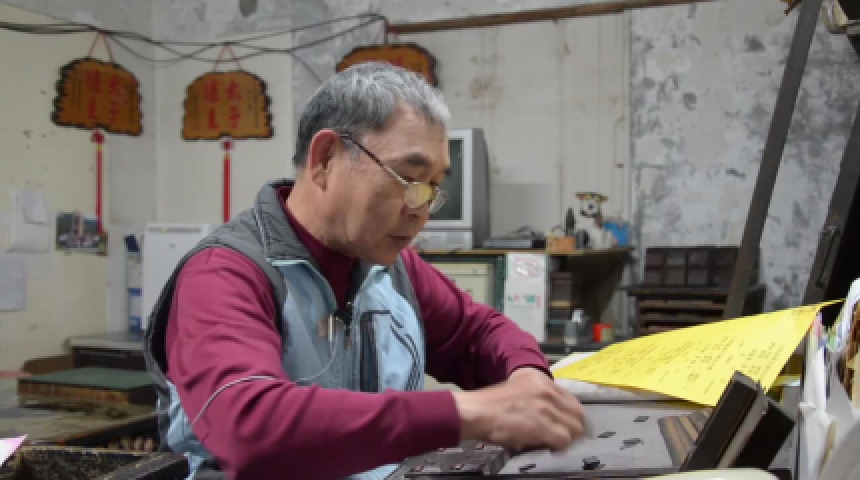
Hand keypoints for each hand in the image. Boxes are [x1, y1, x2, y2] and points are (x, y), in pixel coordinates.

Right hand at [451, 367, 585, 451]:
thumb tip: (553, 417)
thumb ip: (537, 398)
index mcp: (540, 379)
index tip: (566, 424)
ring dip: (566, 439)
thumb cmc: (490, 406)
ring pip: (574, 429)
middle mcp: (546, 390)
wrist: (475, 412)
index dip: (570, 415)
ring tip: (553, 443)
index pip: (571, 399)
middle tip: (563, 438)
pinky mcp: (543, 425)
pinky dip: (558, 447)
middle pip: (578, 414)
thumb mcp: (517, 390)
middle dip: (573, 428)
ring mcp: (546, 407)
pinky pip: (564, 440)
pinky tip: (548, 447)